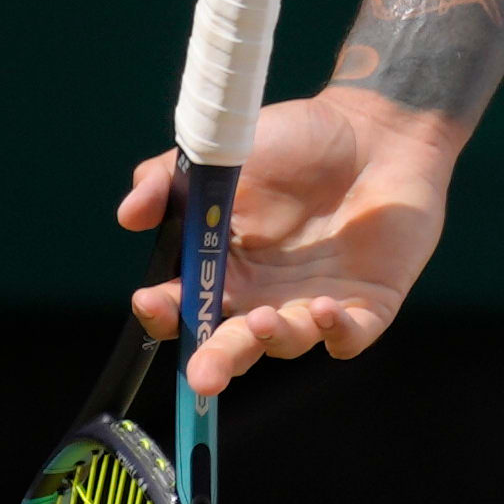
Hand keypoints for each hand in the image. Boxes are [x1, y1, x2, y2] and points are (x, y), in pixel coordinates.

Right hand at [118, 87, 457, 395]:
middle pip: (230, 344)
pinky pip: (348, 337)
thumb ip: (170, 179)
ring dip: (273, 339)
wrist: (376, 127)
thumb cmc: (296, 139)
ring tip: (266, 319)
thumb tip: (128, 214)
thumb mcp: (224, 152)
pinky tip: (326, 310)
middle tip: (203, 376)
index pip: (184, 306)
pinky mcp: (365, 305)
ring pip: (286, 344)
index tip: (152, 301)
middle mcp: (264, 296)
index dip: (165, 312)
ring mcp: (313, 303)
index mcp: (225, 267)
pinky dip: (335, 334)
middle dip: (213, 362)